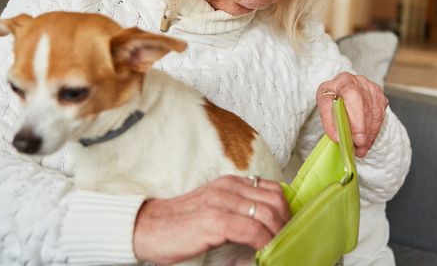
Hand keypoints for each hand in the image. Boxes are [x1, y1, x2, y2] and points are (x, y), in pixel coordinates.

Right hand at [132, 175, 289, 264]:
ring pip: (268, 214)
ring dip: (278, 235)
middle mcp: (229, 188)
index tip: (288, 228)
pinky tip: (263, 252)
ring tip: (278, 249)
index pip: (273, 189)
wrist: (147, 227)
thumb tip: (264, 226)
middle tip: (288, 241)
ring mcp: (222, 203)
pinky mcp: (215, 221)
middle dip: (287, 223)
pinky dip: (264, 243)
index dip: (286, 210)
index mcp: (231, 183)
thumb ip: (237, 210)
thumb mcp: (215, 208)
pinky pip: (252, 230)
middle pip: (275, 200)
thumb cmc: (180, 223)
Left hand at [316, 72, 387, 156]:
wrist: (347, 95)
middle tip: (358, 143)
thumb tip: (338, 138)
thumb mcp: (326, 111)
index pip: (331, 98)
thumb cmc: (335, 103)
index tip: (337, 138)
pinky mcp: (379, 94)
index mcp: (332, 84)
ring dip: (368, 132)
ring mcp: (367, 85)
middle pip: (356, 99)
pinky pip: (380, 113)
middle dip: (359, 124)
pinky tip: (368, 141)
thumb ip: (330, 122)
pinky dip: (374, 131)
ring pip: (371, 108)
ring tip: (361, 148)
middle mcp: (351, 80)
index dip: (332, 119)